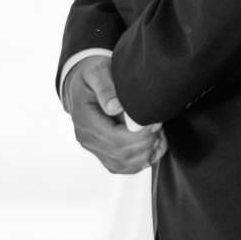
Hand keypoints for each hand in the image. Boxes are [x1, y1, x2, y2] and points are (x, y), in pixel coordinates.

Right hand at [62, 55, 165, 175]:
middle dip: (147, 144)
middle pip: (122, 154)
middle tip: (159, 126)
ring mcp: (94, 149)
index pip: (115, 139)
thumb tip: (115, 107)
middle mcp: (87, 139)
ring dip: (147, 153)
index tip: (155, 122)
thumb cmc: (91, 77)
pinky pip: (125, 167)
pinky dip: (143, 160)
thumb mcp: (96, 72)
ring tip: (158, 135)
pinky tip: (153, 145)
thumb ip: (105, 88)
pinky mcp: (104, 154)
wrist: (81, 85)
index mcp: (84, 120)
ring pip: (126, 165)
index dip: (139, 135)